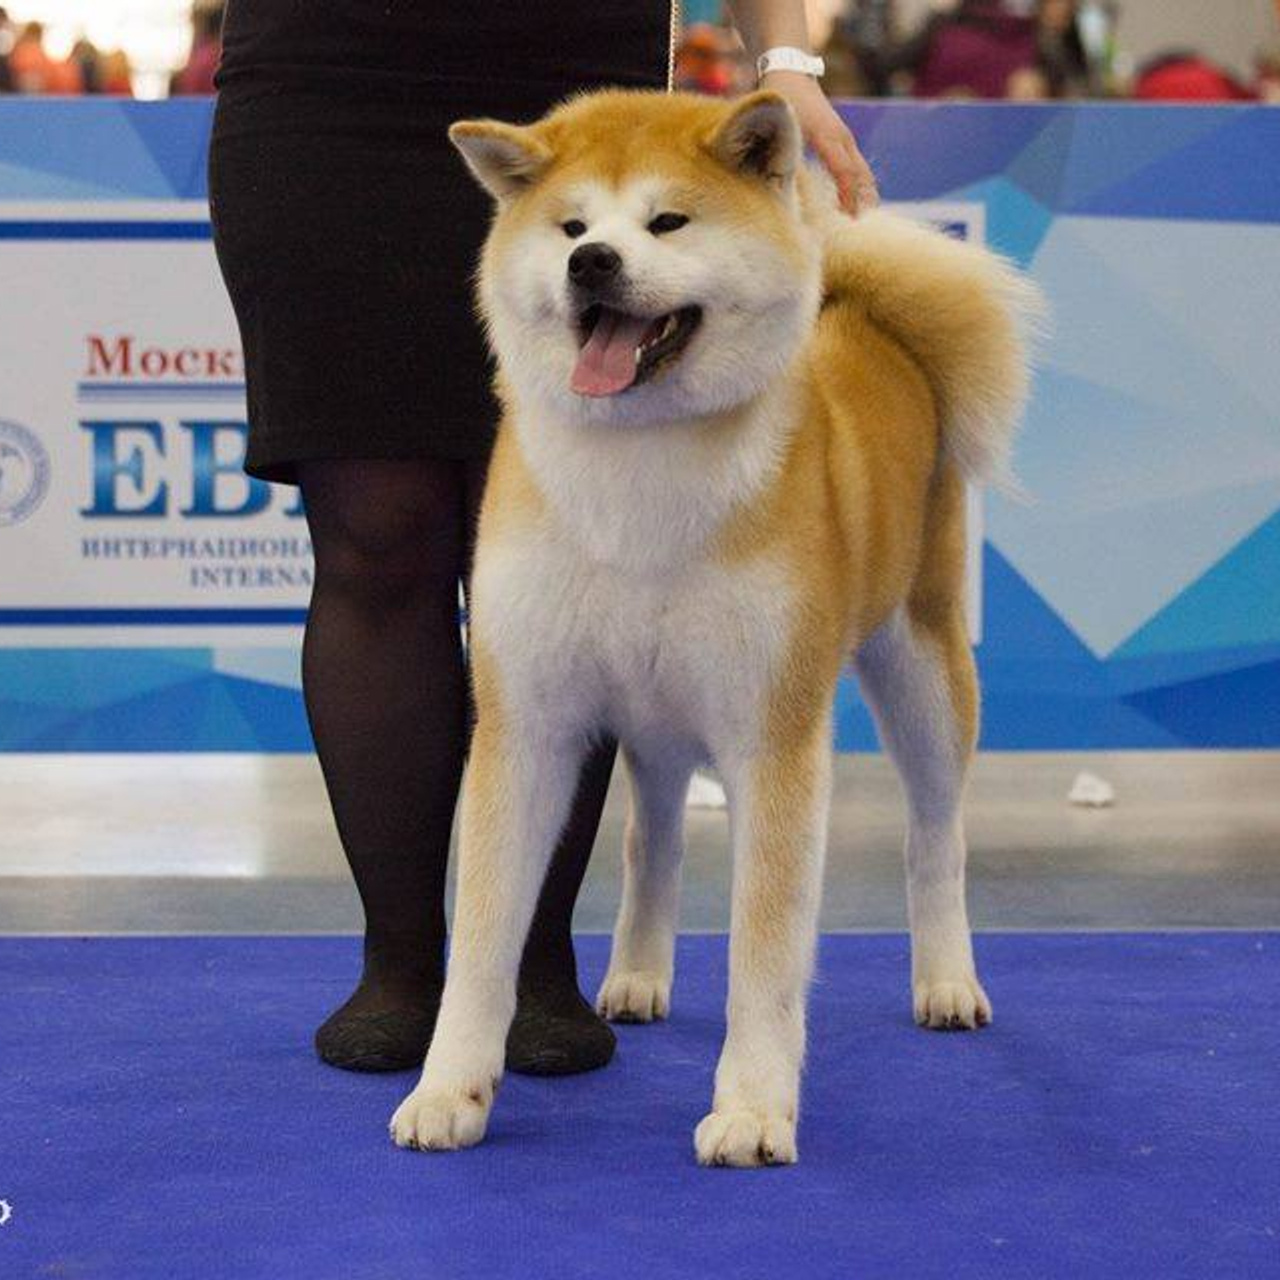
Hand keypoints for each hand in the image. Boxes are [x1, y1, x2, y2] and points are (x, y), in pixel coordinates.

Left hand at [761, 70, 878, 214]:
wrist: (791, 71)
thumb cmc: (780, 100)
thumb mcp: (779, 127)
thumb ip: (783, 152)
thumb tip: (782, 184)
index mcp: (827, 137)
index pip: (845, 173)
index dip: (848, 197)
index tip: (849, 220)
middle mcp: (842, 137)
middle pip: (860, 175)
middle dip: (862, 201)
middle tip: (860, 228)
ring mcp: (845, 137)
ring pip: (862, 171)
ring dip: (864, 194)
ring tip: (863, 220)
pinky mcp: (843, 139)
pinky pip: (856, 166)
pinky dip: (859, 185)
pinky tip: (858, 203)